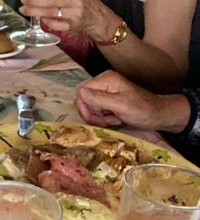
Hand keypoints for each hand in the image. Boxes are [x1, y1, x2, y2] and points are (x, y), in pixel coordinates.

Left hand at [19, 0, 117, 39]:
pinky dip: (46, 21)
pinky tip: (40, 18)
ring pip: (51, 13)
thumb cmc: (83, 3)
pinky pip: (54, 24)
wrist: (98, 18)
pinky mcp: (72, 26)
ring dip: (35, 11)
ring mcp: (74, 14)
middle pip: (51, 1)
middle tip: (23, 1)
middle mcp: (76, 1)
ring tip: (25, 9)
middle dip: (34, 1)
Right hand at [75, 70, 189, 132]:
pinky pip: (95, 112)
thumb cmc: (143, 110)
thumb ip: (100, 99)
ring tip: (113, 120)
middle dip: (92, 114)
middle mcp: (103, 83)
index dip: (84, 107)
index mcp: (106, 79)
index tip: (96, 118)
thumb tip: (80, 93)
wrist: (158, 115)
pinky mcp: (107, 101)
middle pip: (83, 101)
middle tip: (106, 121)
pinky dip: (102, 119)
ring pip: (88, 108)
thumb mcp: (121, 105)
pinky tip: (114, 119)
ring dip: (98, 118)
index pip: (81, 92)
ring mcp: (104, 92)